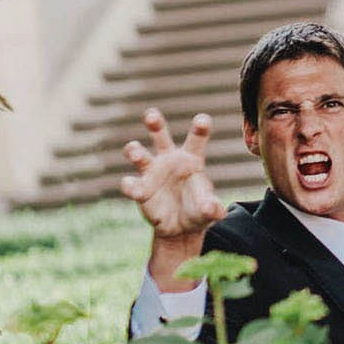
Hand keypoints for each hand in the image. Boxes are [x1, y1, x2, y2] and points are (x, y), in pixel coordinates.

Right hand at [121, 108, 225, 239]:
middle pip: (160, 136)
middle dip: (155, 124)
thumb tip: (212, 209)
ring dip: (135, 151)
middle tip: (151, 114)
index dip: (200, 128)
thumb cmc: (198, 210)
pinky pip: (131, 184)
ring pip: (139, 154)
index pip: (196, 139)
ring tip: (135, 152)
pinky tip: (135, 190)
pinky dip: (131, 186)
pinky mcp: (140, 189)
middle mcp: (169, 160)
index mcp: (191, 159)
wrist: (180, 228)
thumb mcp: (209, 211)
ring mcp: (152, 173)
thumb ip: (213, 208)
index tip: (203, 119)